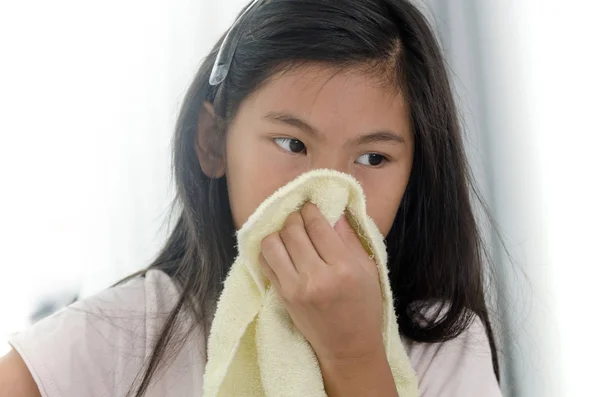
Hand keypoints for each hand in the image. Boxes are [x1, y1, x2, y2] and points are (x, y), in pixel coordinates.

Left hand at [259, 202, 383, 363]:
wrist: (348, 347)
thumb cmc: (364, 307)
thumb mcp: (368, 270)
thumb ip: (350, 240)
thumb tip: (334, 213)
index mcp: (343, 268)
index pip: (318, 226)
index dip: (311, 210)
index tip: (311, 207)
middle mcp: (317, 277)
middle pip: (293, 230)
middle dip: (295, 218)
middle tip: (300, 218)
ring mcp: (295, 288)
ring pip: (272, 243)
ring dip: (279, 233)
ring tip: (289, 235)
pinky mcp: (282, 296)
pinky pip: (265, 263)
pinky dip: (270, 251)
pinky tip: (281, 251)